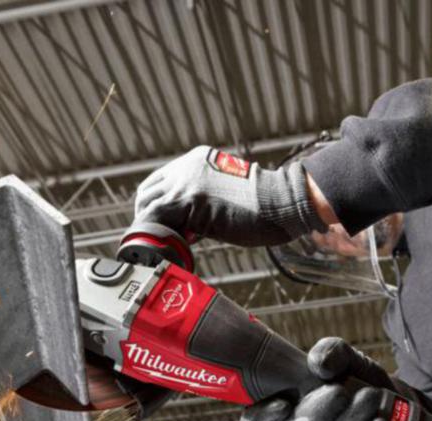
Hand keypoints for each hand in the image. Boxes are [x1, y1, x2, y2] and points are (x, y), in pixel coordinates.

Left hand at [134, 145, 323, 246]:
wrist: (283, 202)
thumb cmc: (265, 205)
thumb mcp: (227, 194)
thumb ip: (204, 203)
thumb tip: (186, 227)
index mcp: (196, 161)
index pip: (160, 181)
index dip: (156, 204)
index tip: (162, 224)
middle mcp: (186, 168)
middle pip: (148, 192)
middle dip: (148, 216)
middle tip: (158, 238)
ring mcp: (186, 183)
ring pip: (149, 205)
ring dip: (152, 227)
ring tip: (163, 246)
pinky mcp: (189, 201)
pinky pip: (158, 219)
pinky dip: (157, 235)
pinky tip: (169, 248)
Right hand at [239, 338, 397, 420]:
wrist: (387, 399)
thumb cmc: (352, 375)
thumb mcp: (343, 355)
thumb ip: (330, 351)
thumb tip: (320, 366)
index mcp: (281, 406)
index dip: (261, 418)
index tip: (283, 402)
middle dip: (316, 414)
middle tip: (340, 391)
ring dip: (351, 420)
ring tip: (372, 396)